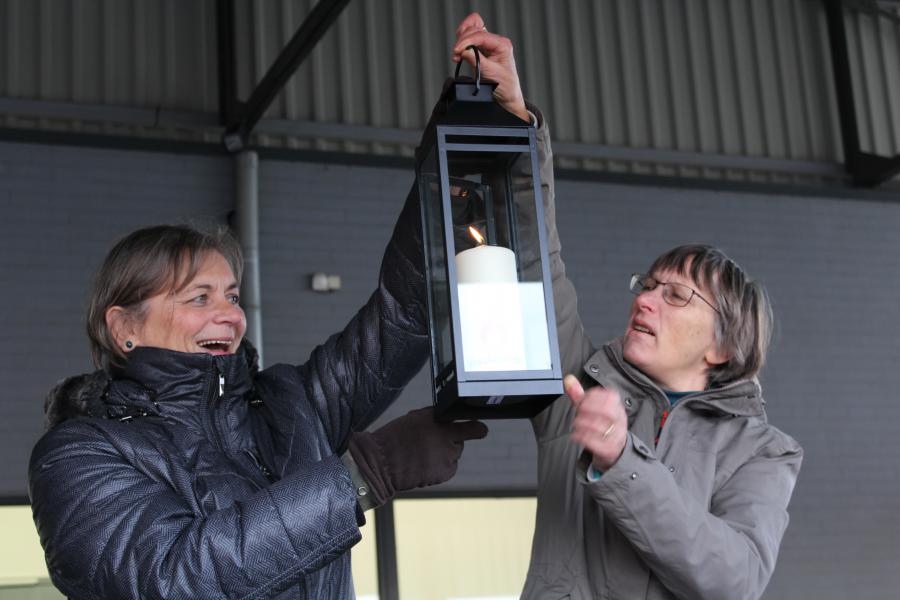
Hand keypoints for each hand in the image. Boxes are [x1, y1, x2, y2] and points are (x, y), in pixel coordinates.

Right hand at [348, 407, 487, 506]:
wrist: (383, 463)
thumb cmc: (395, 438)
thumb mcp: (416, 417)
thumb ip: (437, 417)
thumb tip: (450, 419)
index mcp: (441, 425)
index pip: (472, 428)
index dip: (477, 429)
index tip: (481, 429)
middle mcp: (449, 442)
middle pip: (459, 441)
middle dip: (449, 441)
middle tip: (428, 442)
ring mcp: (448, 459)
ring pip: (453, 455)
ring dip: (444, 454)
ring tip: (422, 454)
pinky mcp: (444, 473)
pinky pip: (448, 468)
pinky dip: (440, 467)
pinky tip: (423, 464)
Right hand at [452, 12, 528, 121]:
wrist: (507, 96)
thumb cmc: (505, 86)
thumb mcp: (491, 73)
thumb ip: (477, 61)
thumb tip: (464, 51)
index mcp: (501, 44)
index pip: (481, 35)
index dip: (467, 41)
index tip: (457, 50)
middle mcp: (495, 42)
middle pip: (474, 29)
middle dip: (463, 40)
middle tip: (456, 54)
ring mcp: (487, 45)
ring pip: (470, 31)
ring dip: (461, 41)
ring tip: (457, 55)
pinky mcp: (480, 50)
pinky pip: (469, 40)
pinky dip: (462, 44)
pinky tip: (459, 54)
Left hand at [567, 375, 627, 471]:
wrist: (614, 449)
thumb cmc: (602, 424)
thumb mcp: (593, 408)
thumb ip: (580, 394)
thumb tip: (569, 379)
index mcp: (617, 406)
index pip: (609, 396)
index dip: (591, 397)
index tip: (582, 402)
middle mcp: (620, 420)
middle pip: (606, 410)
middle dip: (588, 410)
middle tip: (579, 413)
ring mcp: (617, 435)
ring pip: (599, 427)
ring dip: (582, 424)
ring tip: (576, 424)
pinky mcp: (610, 449)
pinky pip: (596, 442)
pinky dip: (582, 437)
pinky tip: (576, 435)